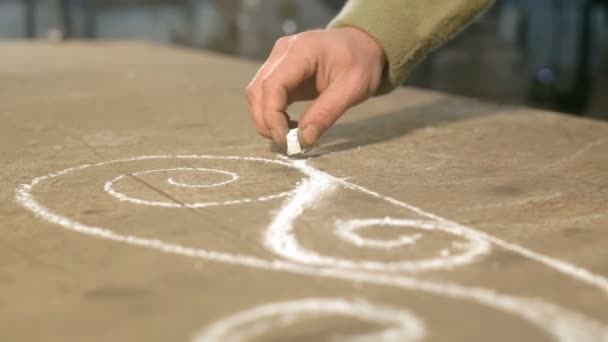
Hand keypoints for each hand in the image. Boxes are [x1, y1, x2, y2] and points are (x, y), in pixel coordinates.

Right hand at [246, 27, 385, 145]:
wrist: (362, 45)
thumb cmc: (361, 62)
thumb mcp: (353, 88)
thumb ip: (327, 113)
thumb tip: (304, 139)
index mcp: (301, 50)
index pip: (273, 85)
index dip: (273, 116)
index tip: (286, 139)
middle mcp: (282, 52)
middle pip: (258, 90)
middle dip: (266, 121)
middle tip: (286, 143)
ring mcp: (277, 60)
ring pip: (256, 94)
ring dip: (266, 119)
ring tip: (289, 136)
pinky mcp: (279, 71)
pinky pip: (265, 95)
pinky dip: (271, 114)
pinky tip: (289, 125)